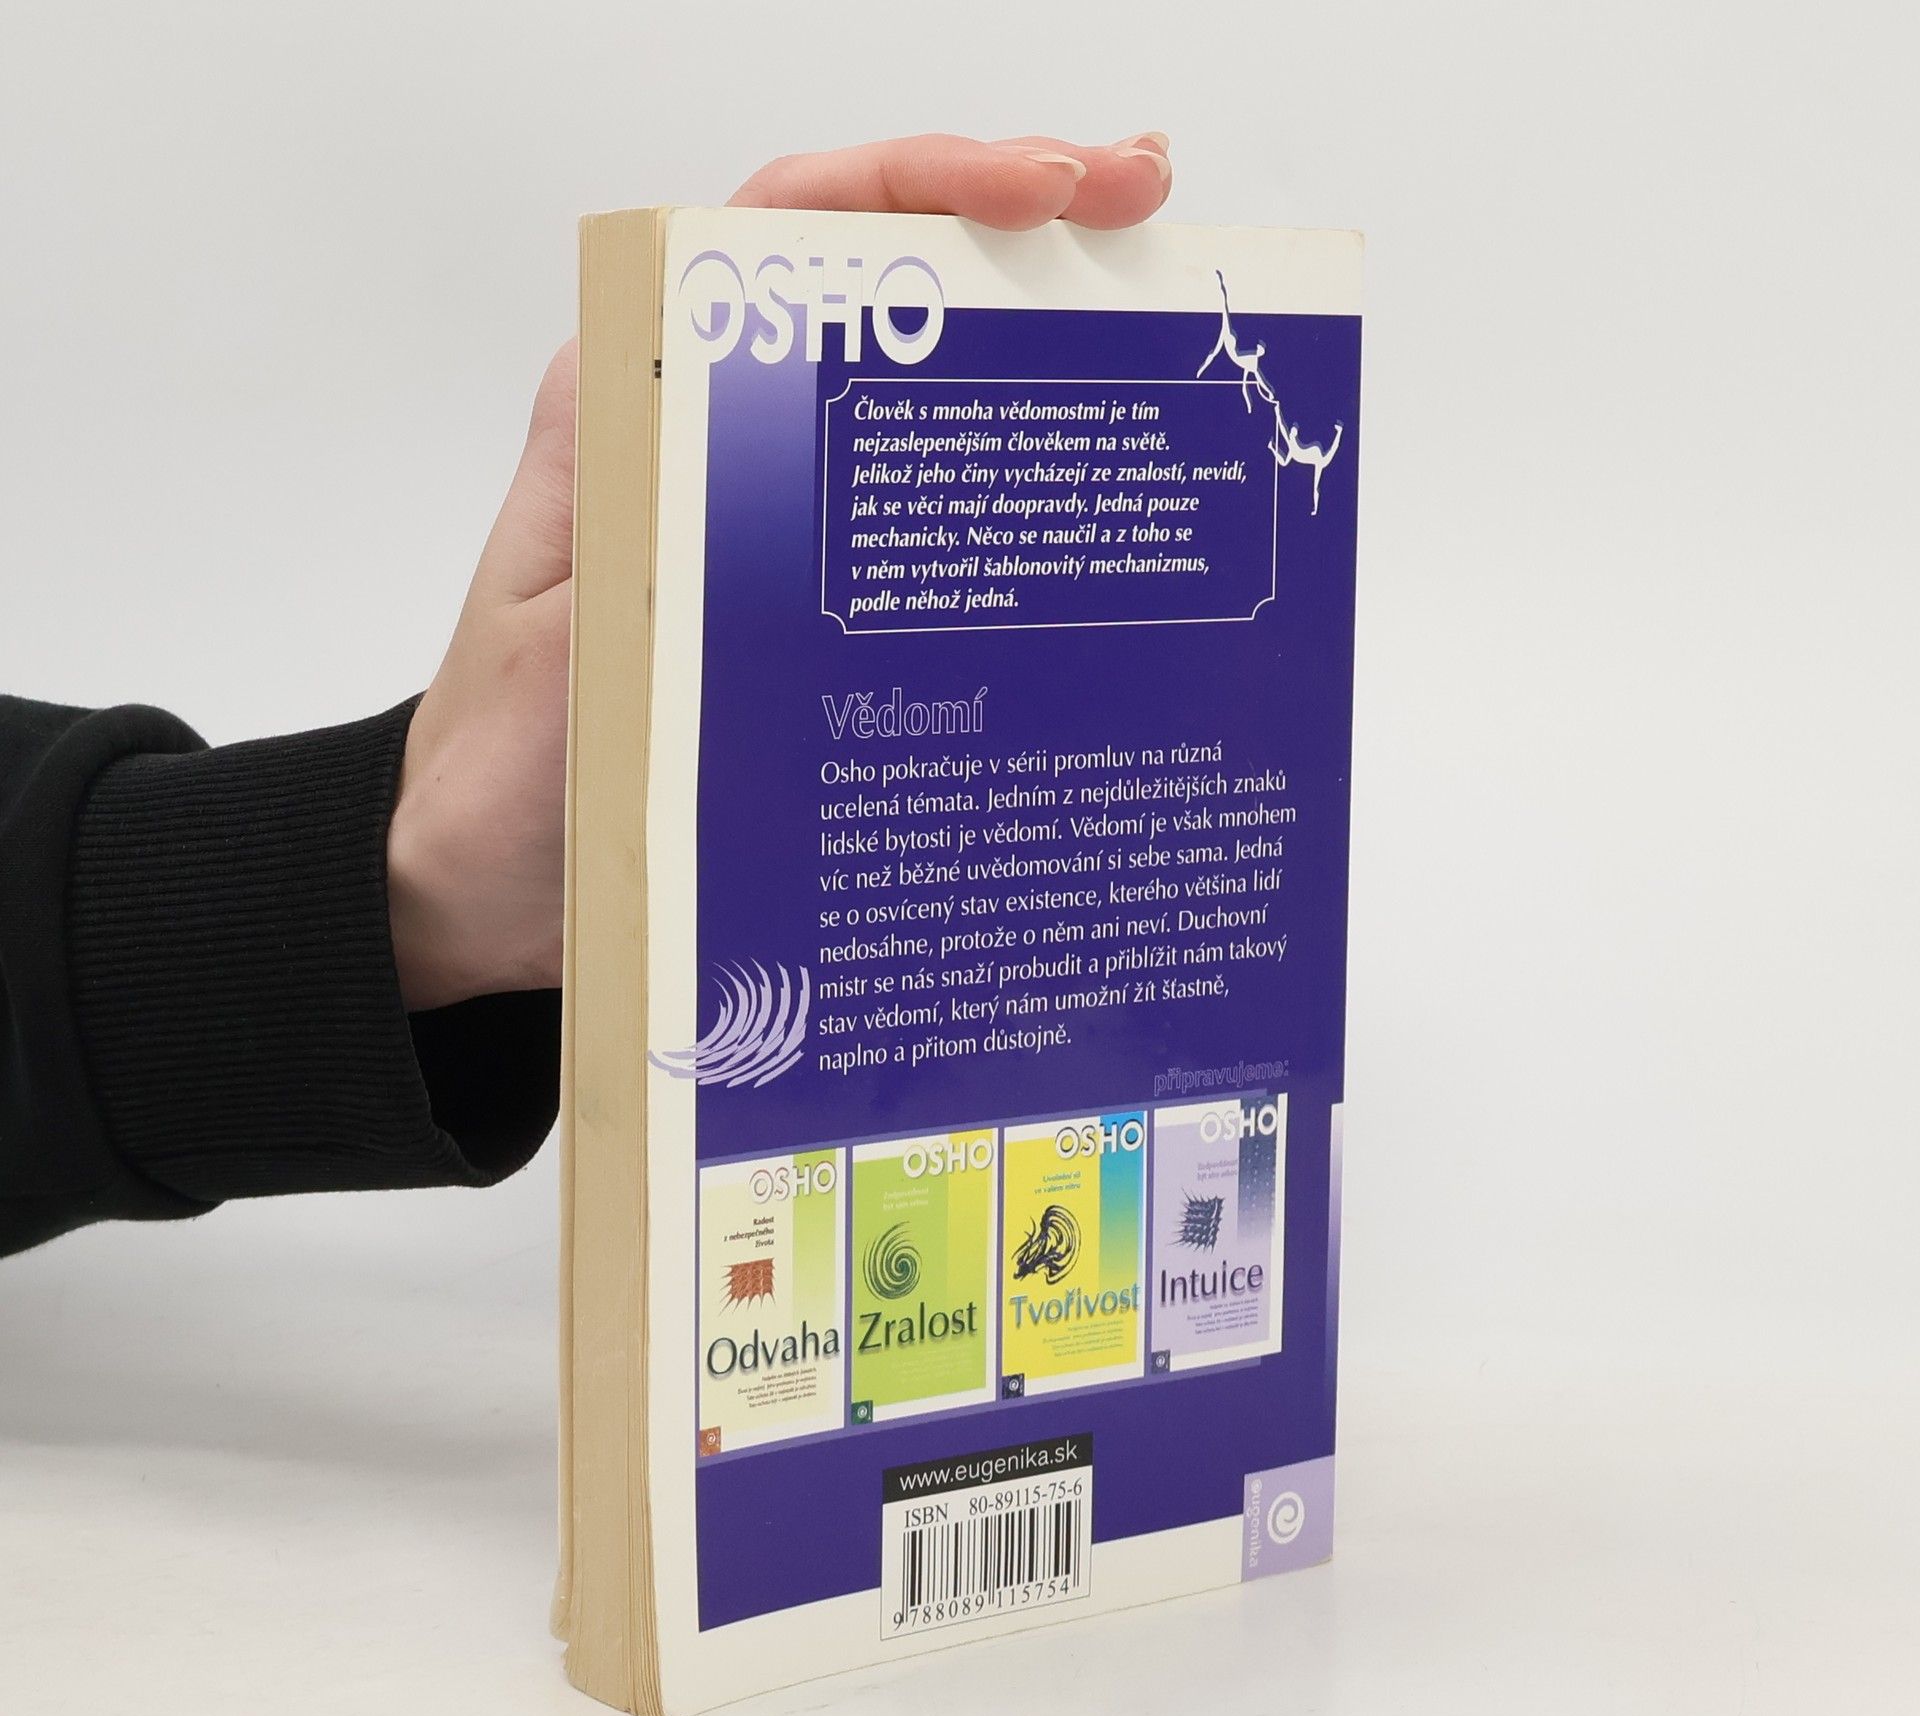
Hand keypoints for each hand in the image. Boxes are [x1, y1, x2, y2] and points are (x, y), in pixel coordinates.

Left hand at [387, 132, 1173, 1011]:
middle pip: (865, 271)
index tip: (1043, 188)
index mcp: (629, 408)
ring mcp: (752, 503)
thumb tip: (766, 492)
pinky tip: (1079, 459)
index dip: (916, 183)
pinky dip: (994, 449)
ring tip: (1141, 292)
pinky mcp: (785, 580)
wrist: (479, 878)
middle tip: (1140, 199)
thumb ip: (645, 578)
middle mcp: (697, 429)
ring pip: (900, 368)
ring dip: (1020, 318)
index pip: (779, 230)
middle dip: (1006, 215)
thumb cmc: (502, 783)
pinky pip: (904, 490)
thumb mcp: (567, 675)